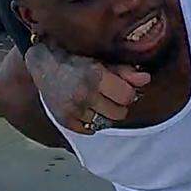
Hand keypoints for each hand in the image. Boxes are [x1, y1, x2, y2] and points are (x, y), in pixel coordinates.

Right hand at [23, 42, 150, 133]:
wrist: (44, 65)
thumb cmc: (76, 60)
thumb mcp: (102, 61)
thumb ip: (125, 72)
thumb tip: (146, 79)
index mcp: (95, 77)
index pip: (127, 96)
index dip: (129, 93)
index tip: (124, 89)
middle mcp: (84, 95)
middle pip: (119, 113)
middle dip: (119, 105)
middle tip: (111, 97)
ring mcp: (73, 110)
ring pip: (106, 123)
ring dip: (106, 115)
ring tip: (100, 103)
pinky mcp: (64, 121)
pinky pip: (90, 130)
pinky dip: (92, 123)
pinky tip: (88, 110)